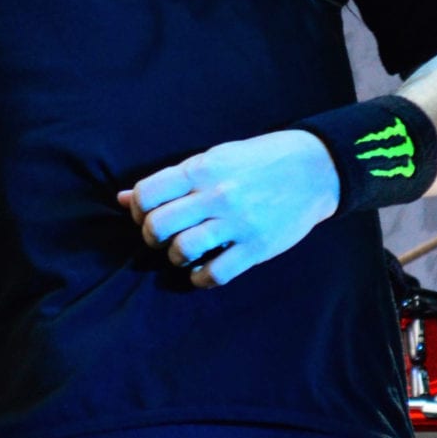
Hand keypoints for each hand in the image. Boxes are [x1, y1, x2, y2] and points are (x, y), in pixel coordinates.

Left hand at [119, 130, 340, 288]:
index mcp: (202, 169)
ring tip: (184, 252)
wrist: (314, 169)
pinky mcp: (257, 247)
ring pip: (183, 250)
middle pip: (158, 226)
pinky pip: (215, 274)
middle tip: (163, 237)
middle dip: (152, 236)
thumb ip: (171, 180)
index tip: (147, 214)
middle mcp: (216, 196)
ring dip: (175, 256)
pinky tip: (202, 270)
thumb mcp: (213, 159)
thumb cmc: (257, 161)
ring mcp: (237, 223)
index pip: (148, 193)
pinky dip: (200, 278)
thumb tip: (123, 199)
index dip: (138, 209)